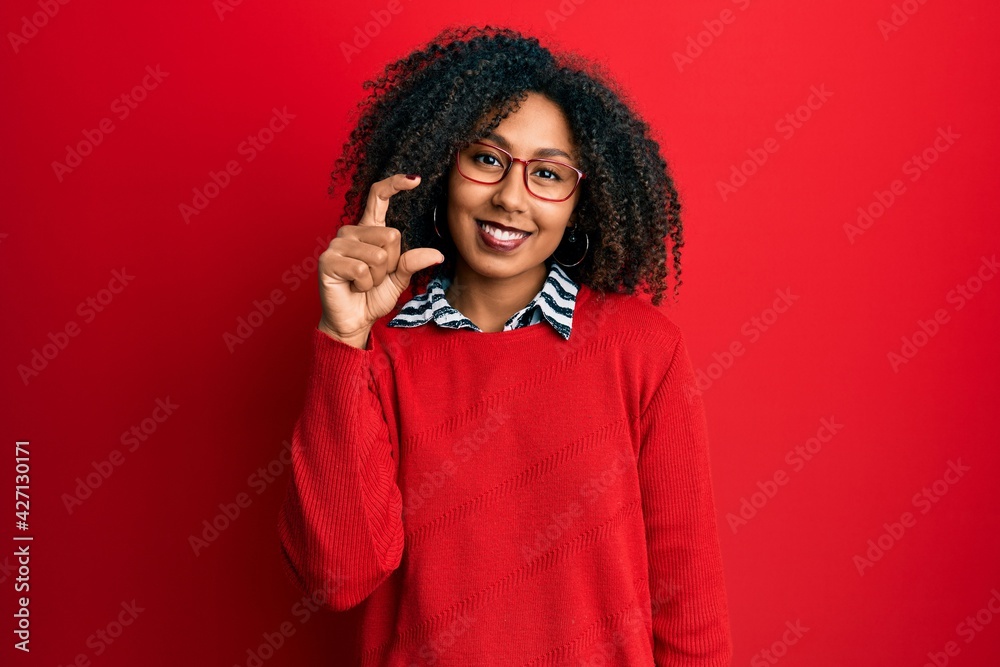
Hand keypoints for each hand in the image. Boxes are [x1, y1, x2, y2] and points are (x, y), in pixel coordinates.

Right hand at [317, 174, 443, 347]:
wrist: (353, 320)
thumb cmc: (373, 297)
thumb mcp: (399, 279)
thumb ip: (413, 263)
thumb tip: (437, 255)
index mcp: (369, 229)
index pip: (379, 197)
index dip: (395, 184)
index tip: (415, 179)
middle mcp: (352, 231)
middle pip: (391, 236)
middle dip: (391, 264)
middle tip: (375, 277)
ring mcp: (338, 244)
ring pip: (378, 256)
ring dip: (377, 278)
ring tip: (363, 283)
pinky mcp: (328, 260)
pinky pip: (362, 269)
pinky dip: (364, 284)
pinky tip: (353, 287)